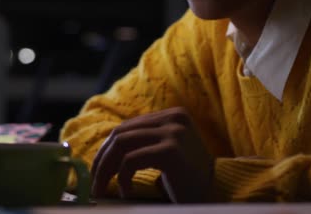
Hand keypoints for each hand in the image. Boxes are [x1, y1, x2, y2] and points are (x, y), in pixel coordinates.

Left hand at [90, 107, 214, 202]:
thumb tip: (106, 148)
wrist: (215, 195)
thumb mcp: (167, 151)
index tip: (97, 169)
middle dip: (101, 159)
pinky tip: (126, 191)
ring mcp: (173, 132)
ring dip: (105, 169)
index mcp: (174, 114)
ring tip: (101, 188)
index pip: (128, 126)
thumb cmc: (188, 179)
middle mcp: (175, 118)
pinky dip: (122, 178)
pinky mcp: (170, 150)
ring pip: (121, 144)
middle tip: (94, 183)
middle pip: (121, 133)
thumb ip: (146, 141)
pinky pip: (130, 161)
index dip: (106, 148)